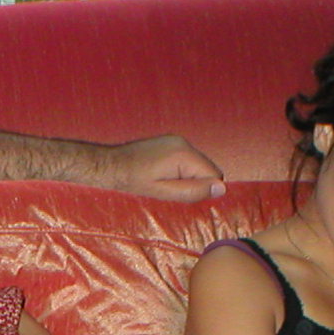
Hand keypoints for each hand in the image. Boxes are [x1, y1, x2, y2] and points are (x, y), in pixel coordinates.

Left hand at [106, 136, 225, 201]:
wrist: (112, 165)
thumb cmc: (134, 181)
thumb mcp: (164, 192)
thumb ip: (193, 191)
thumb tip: (221, 189)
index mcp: (184, 154)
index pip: (215, 175)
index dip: (203, 189)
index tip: (182, 194)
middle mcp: (184, 143)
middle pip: (208, 169)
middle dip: (196, 183)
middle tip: (171, 190)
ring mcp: (177, 140)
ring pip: (198, 165)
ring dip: (188, 177)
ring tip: (164, 182)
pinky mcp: (171, 142)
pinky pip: (188, 160)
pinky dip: (181, 170)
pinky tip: (162, 174)